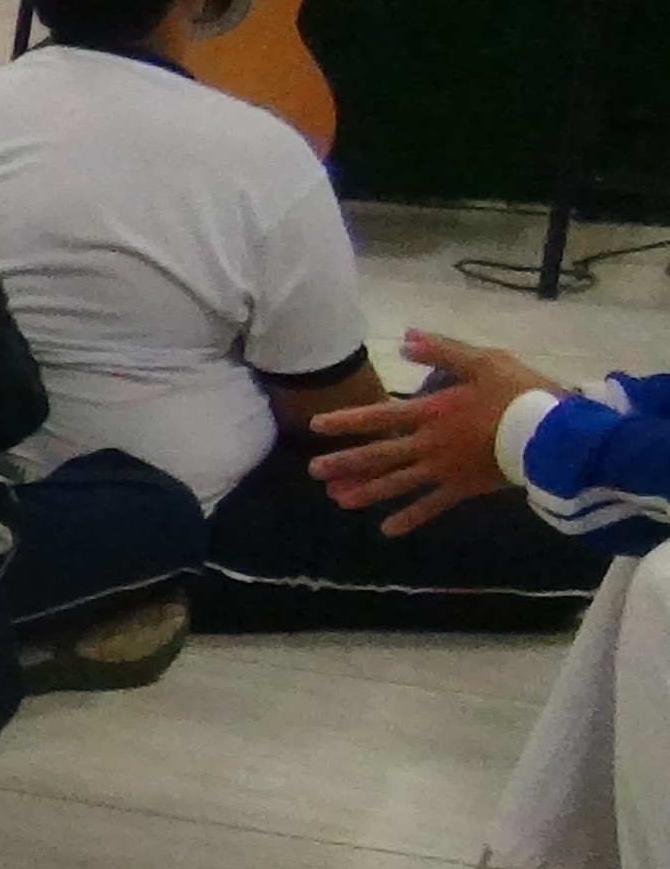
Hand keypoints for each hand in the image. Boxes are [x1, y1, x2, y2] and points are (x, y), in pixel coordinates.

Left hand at [312, 332, 560, 532]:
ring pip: (398, 483)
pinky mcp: (465, 488)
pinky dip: (410, 518)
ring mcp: (446, 469)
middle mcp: (430, 443)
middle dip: (346, 463)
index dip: (346, 421)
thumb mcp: (483, 361)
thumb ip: (441, 352)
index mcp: (432, 411)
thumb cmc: (521, 393)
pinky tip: (387, 530)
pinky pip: (432, 506)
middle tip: (314, 471)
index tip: (317, 426)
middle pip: (380, 454)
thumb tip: (405, 339)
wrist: (555, 433)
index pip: (379, 416)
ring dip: (367, 491)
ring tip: (337, 500)